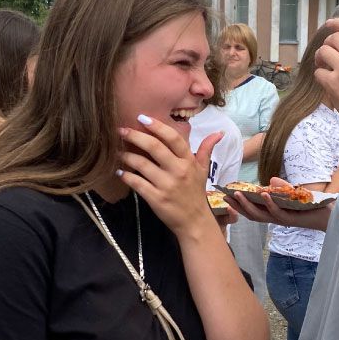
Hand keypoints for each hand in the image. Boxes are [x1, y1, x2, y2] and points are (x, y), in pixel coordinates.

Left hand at [118, 117, 219, 235]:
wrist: (194, 221)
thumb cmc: (196, 193)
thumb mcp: (203, 170)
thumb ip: (206, 149)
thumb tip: (219, 132)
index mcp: (188, 161)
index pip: (173, 138)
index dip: (157, 126)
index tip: (142, 118)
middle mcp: (178, 171)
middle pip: (154, 147)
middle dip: (135, 136)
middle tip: (121, 130)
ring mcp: (167, 185)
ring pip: (142, 164)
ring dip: (127, 156)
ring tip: (119, 152)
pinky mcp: (156, 199)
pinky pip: (137, 183)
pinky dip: (126, 176)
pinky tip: (120, 172)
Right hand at [225, 177, 332, 231]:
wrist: (331, 216)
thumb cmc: (312, 206)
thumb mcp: (294, 194)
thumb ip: (282, 188)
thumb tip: (270, 179)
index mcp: (274, 213)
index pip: (252, 210)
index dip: (238, 205)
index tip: (225, 196)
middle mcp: (276, 218)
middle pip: (251, 215)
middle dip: (237, 206)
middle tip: (225, 197)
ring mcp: (283, 219)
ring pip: (261, 215)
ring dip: (249, 205)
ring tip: (238, 194)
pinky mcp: (293, 218)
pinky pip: (278, 212)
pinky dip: (269, 203)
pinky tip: (264, 194)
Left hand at [314, 18, 338, 133]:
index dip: (336, 23)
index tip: (328, 25)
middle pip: (333, 38)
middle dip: (328, 45)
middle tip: (328, 56)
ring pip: (323, 52)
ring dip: (321, 59)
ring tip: (327, 68)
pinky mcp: (334, 82)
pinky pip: (318, 72)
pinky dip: (321, 77)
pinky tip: (330, 84)